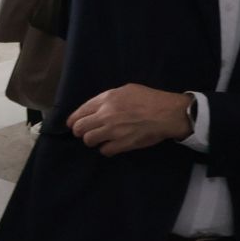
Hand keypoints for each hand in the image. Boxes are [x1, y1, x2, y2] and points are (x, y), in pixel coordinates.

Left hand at [66, 84, 191, 155]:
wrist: (166, 113)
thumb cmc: (149, 99)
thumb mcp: (126, 90)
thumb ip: (108, 98)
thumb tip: (98, 106)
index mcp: (106, 100)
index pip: (80, 111)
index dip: (73, 120)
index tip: (72, 124)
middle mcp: (106, 115)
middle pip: (80, 128)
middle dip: (79, 131)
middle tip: (85, 133)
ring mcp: (113, 131)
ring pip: (89, 140)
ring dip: (92, 140)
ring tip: (99, 139)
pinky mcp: (122, 144)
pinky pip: (105, 150)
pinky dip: (106, 149)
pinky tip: (111, 145)